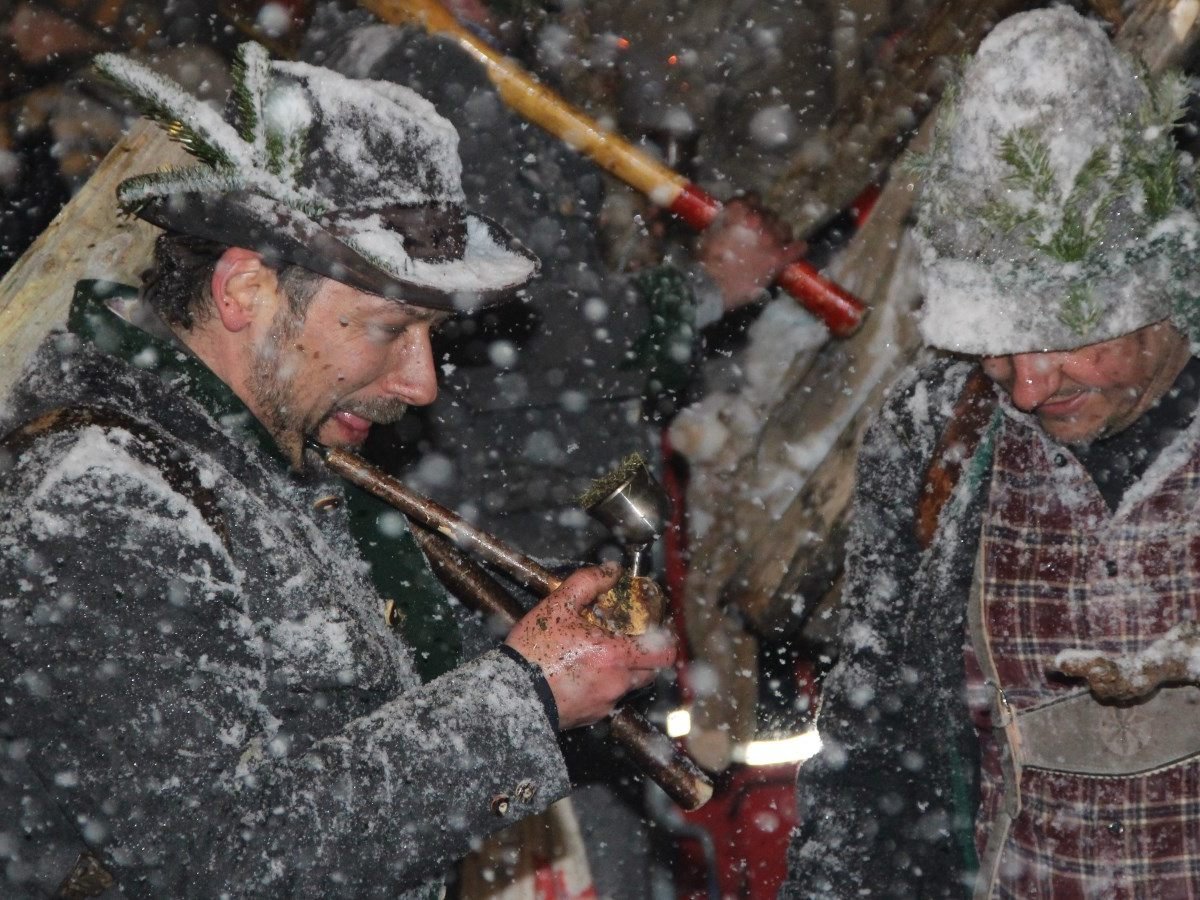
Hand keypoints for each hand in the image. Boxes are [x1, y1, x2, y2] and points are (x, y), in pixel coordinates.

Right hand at [505, 563, 676, 728]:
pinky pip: (609, 700)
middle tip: (626, 640)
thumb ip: (588, 582)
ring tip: (597, 656)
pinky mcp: (592, 716)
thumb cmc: (533, 652)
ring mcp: (606, 702)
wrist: (511, 694)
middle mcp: (617, 682)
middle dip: (644, 655)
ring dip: (622, 671)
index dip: (667, 641)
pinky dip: (603, 686)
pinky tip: (581, 674)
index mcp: (614, 654)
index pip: (664, 653)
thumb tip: (611, 570)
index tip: (658, 631)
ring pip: (629, 685)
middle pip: (651, 671)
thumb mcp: (558, 606)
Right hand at [694, 197, 807, 311]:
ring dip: (780, 233)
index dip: (751, 205)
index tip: (749, 213)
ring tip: (775, 242)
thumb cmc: (704, 261)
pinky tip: (796, 250)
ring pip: (784, 227)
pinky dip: (797, 248)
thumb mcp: (708, 233)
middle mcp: (757, 219)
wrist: (711, 285)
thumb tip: (728, 222)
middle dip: (765, 222)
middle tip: (759, 234)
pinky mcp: (779, 258)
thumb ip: (723, 223)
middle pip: (770, 213)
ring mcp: (771, 238)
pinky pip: (798, 248)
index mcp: (738, 211)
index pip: (752, 197)